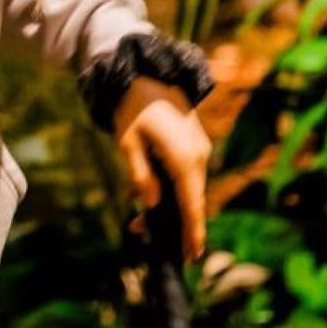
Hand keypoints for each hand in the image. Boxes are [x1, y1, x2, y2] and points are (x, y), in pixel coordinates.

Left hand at [114, 77, 212, 261]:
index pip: (193, 204)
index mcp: (185, 159)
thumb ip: (141, 176)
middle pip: (189, 199)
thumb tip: (152, 203)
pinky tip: (138, 191)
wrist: (145, 73)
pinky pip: (183, 172)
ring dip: (164, 203)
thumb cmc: (132, 108)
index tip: (193, 254)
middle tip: (147, 237)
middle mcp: (198, 155)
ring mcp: (198, 148)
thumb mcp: (128, 144)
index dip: (193, 231)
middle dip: (170, 222)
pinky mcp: (193, 142)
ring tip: (135, 218)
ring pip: (186, 187)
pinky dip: (167, 185)